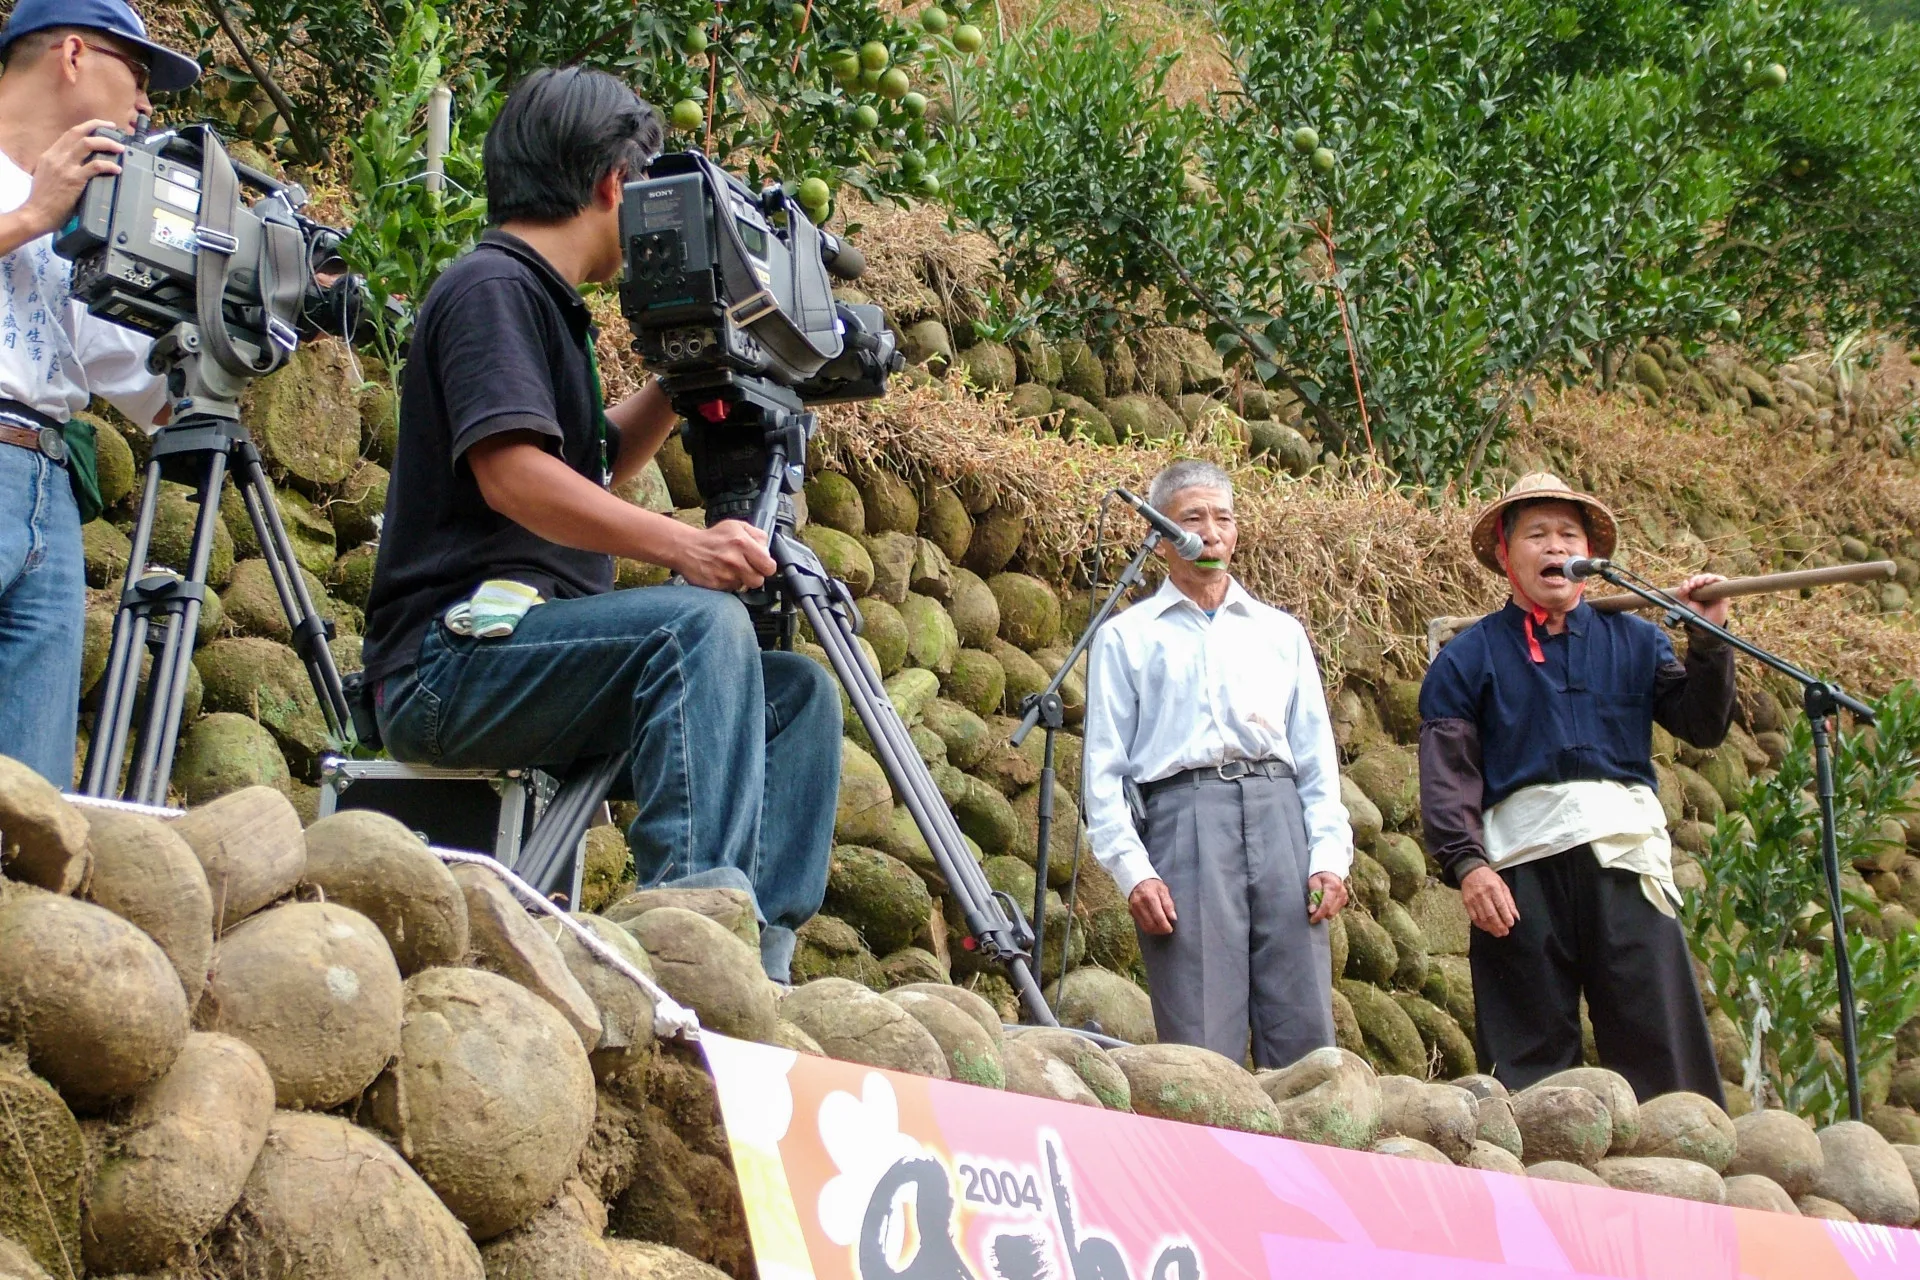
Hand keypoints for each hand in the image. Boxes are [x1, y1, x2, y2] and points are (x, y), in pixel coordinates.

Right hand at [17, 121, 124, 240]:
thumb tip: (77, 163)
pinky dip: (109, 165)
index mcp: (50, 155)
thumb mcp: (47, 175)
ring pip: (88, 144)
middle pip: (79, 133)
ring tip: (120, 148)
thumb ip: (59, 166)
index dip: (87, 127)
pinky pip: (95, 167)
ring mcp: (65, 167)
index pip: (70, 134)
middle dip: (98, 127)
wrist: (36, 213)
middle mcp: (57, 157)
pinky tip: (117, 169)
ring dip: (107, 143)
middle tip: (114, 128)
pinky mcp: (74, 180)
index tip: (101, 126)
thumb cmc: (43, 199)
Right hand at [674, 520, 775, 590]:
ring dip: (742, 580)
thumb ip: (757, 535)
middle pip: (759, 580)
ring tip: (732, 569)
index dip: (767, 566)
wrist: (686, 548)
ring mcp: (725, 575)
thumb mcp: (737, 526)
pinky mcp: (717, 586)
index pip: (769, 566)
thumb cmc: (713, 537)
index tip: (762, 564)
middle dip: (755, 575)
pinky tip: (722, 573)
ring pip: (745, 586)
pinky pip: (732, 590)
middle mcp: (735, 561)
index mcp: (743, 544)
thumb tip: (767, 550)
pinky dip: (729, 584)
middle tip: (747, 567)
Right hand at [1129, 878, 1176, 935]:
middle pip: (1151, 924)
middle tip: (1167, 929)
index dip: (1165, 926)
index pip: (1158, 917)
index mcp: (1150, 897)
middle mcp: (1140, 904)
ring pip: (1145, 927)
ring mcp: (1134, 909)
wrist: (1137, 880)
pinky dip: (1149, 928)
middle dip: (1160, 930)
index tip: (1170, 929)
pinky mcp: (1131, 912)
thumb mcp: (1163, 890)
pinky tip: (1154, 925)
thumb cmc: (1153, 885)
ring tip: (1161, 928)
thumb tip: (1173, 918)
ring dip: (1155, 931)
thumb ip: (1168, 904)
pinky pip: (1140, 925)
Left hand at [1307, 871, 1347, 923]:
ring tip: (1318, 906)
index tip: (1312, 920)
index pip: (1326, 905)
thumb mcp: (1313, 882)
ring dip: (1325, 913)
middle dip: (1321, 914)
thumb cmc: (1320, 876)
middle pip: (1331, 912)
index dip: (1319, 914)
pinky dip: (1329, 910)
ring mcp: (1344, 897)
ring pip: (1334, 913)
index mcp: (1333, 887)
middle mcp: (1341, 893)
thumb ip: (1313, 896)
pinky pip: (1336, 910)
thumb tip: (1312, 910)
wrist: (1330, 871)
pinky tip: (1324, 904)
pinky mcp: (1344, 900)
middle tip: (1312, 912)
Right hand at [1460, 865, 1519, 936]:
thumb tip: (1515, 915)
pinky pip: (1473, 917)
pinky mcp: (1467, 903)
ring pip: (1482, 918)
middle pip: (1491, 914)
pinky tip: (1487, 928)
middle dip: (1499, 925)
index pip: (1500, 905)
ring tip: (1498, 933)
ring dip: (1491, 927)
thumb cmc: (1489, 878)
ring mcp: (1473, 899)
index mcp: (1493, 888)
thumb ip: (1509, 901)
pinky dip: (1481, 925)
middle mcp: (1483, 894)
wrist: (1471, 871)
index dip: (1506, 916)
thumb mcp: (1502, 885)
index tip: (1511, 924)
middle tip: (1505, 932)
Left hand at [1671, 572, 1729, 627]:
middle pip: (1703, 577)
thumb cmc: (1696, 614)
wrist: (1705, 624)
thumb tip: (1685, 582)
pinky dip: (1716, 578)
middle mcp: (1706, 589)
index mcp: (1696, 590)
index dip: (1692, 580)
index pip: (1695, 580)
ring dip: (1706, 577)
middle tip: (1694, 585)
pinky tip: (1710, 581)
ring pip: (1712, 577)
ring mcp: (1714, 590)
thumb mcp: (1684, 604)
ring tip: (1702, 583)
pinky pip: (1722, 580)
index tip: (1689, 587)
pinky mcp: (1723, 592)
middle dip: (1698, 579)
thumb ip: (1681, 594)